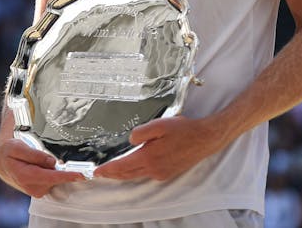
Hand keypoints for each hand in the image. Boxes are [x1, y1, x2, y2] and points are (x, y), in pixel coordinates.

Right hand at [0, 137, 83, 197]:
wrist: (1, 161)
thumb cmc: (8, 152)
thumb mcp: (18, 147)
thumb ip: (35, 155)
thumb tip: (52, 162)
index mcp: (26, 176)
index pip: (52, 177)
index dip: (67, 176)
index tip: (80, 175)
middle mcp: (32, 187)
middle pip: (55, 177)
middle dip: (59, 167)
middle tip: (46, 156)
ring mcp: (36, 190)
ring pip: (54, 178)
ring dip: (52, 169)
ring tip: (37, 159)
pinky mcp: (40, 190)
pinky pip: (51, 180)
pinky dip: (51, 173)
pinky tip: (41, 166)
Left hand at [94, 116, 221, 181]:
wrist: (204, 139)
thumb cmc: (183, 130)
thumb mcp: (160, 124)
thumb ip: (141, 132)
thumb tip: (130, 139)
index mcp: (149, 157)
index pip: (122, 166)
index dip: (108, 169)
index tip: (96, 171)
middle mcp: (154, 169)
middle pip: (127, 174)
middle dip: (112, 174)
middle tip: (99, 173)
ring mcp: (161, 173)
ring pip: (136, 176)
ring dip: (122, 175)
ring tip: (111, 172)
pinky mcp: (167, 173)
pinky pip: (146, 175)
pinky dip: (135, 173)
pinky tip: (132, 168)